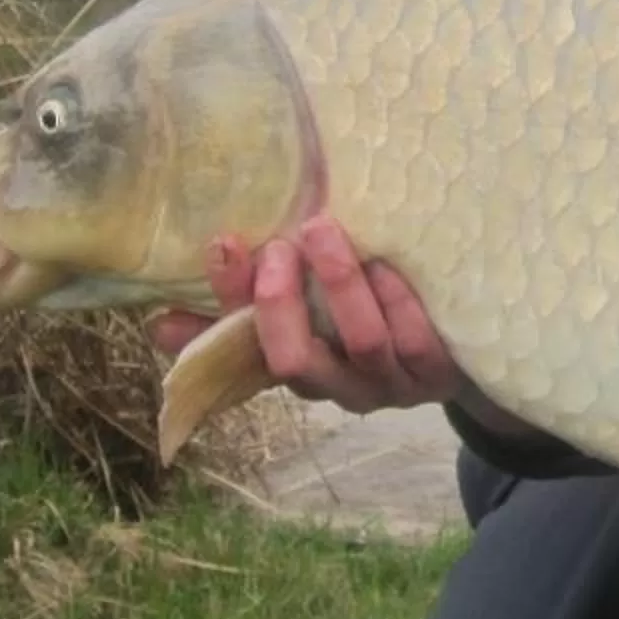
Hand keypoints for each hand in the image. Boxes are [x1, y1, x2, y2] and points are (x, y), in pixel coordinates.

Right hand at [150, 214, 481, 419]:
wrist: (460, 349)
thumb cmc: (368, 313)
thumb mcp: (308, 308)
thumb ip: (245, 304)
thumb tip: (158, 324)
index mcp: (294, 366)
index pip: (243, 346)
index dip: (228, 300)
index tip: (223, 243)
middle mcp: (336, 386)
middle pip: (294, 361)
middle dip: (280, 303)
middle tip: (282, 244)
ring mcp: (388, 383)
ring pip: (360, 345)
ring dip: (340, 286)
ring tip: (326, 232)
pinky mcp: (437, 374)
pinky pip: (415, 342)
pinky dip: (398, 300)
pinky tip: (388, 264)